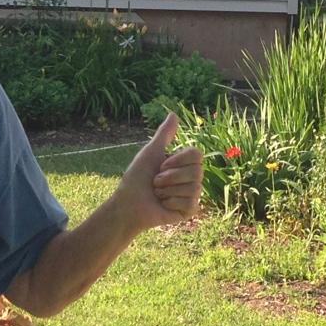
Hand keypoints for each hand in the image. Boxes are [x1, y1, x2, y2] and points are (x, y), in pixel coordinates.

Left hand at [119, 112, 201, 229]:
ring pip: (194, 188)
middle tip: (156, 182)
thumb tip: (173, 114)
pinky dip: (171, 203)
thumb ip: (164, 135)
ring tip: (158, 194)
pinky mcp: (188, 211)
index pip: (197, 155)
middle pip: (197, 171)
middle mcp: (191, 178)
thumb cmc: (137, 178)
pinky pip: (190, 204)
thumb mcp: (151, 153)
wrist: (128, 203)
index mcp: (184, 163)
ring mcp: (191, 195)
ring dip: (168, 191)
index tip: (161, 165)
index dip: (178, 160)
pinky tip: (163, 205)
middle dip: (170, 177)